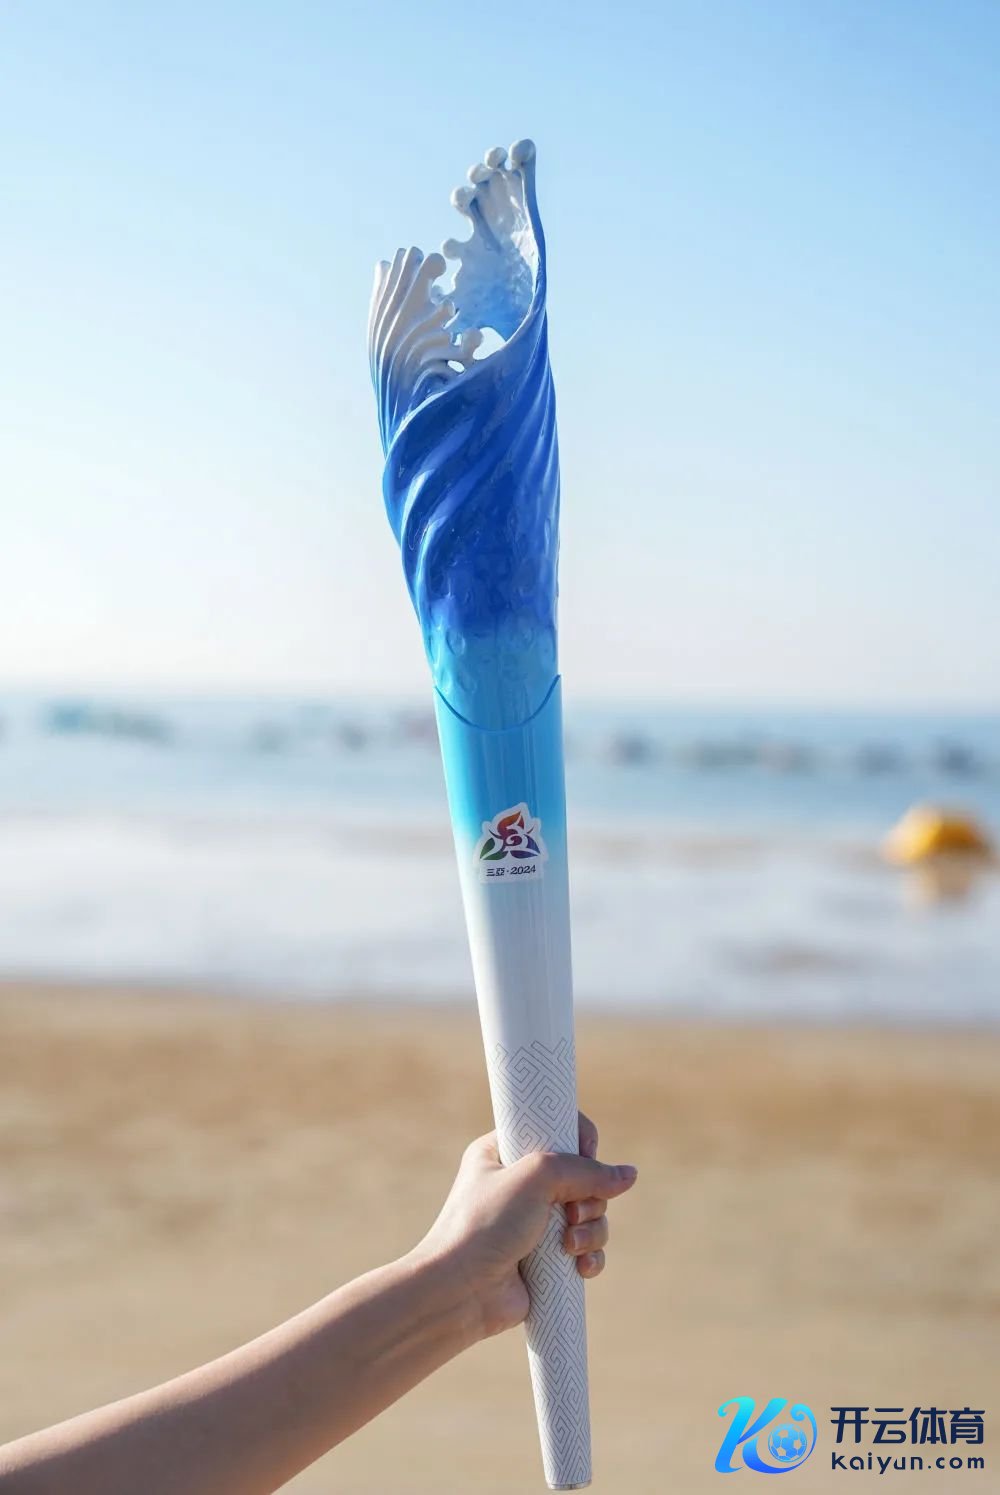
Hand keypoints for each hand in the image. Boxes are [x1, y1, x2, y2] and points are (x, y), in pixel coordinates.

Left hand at [413, 1112, 637, 1338]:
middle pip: (583, 1176)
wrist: (460, 1292)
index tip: (587, 1154)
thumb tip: (628, 1175)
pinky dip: (590, 1256)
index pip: (555, 1128)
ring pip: (590, 1215)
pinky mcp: (547, 1259)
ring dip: (591, 1231)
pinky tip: (580, 1268)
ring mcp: (534, 1223)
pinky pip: (586, 1249)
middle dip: (589, 1197)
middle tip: (572, 1213)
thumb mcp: (535, 1178)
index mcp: (504, 1152)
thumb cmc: (485, 1225)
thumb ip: (585, 1171)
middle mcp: (520, 1185)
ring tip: (569, 1245)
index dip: (580, 1140)